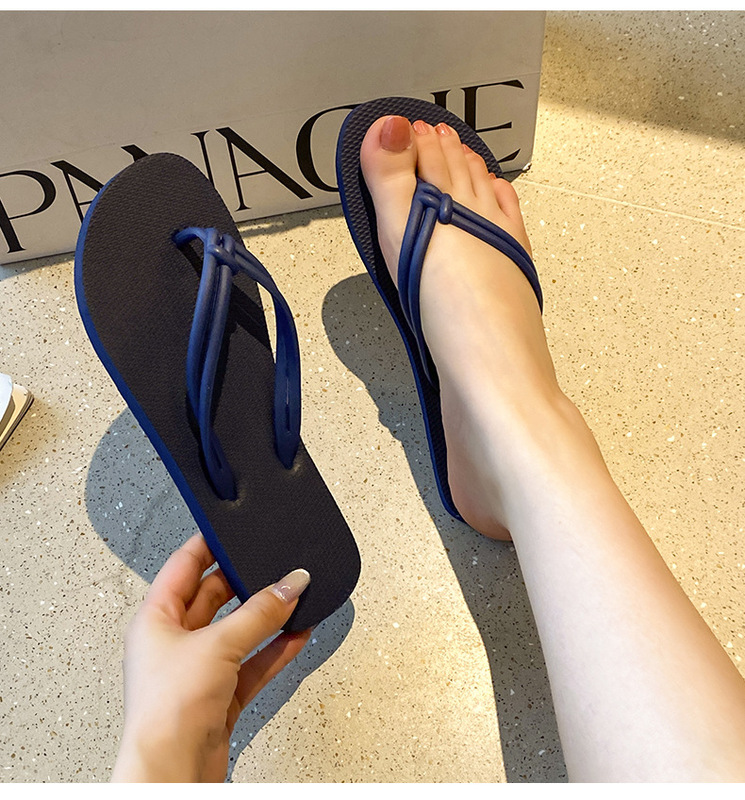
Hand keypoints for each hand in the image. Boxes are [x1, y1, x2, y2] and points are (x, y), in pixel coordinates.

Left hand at [111, 533, 310, 781]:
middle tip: (275, 564)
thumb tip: (291, 584)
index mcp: (155, 619)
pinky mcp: (220, 696)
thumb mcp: (218, 644)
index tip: (232, 528)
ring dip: (267, 617)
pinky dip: (276, 649)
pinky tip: (298, 634)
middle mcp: (173, 642)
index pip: (183, 566)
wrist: (174, 771)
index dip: (208, 544)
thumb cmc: (167, 711)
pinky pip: (253, 662)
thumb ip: (260, 612)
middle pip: (215, 598)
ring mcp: (198, 670)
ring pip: (239, 631)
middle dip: (247, 583)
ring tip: (295, 596)